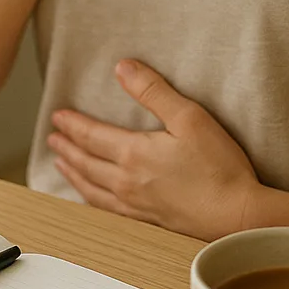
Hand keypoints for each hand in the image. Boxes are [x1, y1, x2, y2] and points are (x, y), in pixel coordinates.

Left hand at [47, 59, 260, 240]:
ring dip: (73, 173)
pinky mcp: (148, 221)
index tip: (57, 116)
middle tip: (52, 138)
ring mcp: (136, 205)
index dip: (72, 125)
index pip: (91, 136)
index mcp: (134, 154)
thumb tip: (123, 68)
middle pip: (85, 163)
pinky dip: (90, 199)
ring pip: (91, 188)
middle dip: (66, 148)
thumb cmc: (219, 166)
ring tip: (62, 164)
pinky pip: (106, 209)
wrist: (236, 215)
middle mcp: (127, 182)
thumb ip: (154, 91)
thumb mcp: (189, 117)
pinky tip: (91, 197)